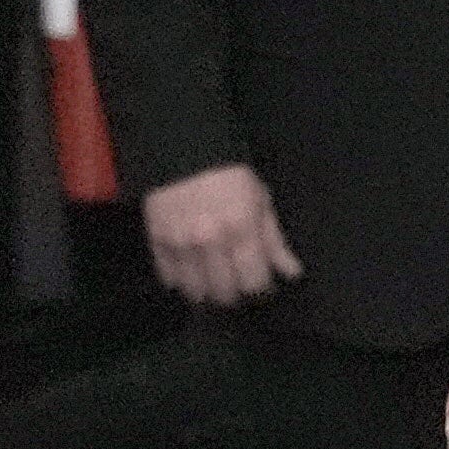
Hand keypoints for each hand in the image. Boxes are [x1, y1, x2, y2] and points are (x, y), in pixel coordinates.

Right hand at [144, 162, 304, 305]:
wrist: (183, 153)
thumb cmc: (231, 176)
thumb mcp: (261, 202)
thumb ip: (274, 241)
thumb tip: (291, 273)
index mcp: (242, 230)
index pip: (253, 281)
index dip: (261, 290)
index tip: (263, 288)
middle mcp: (210, 242)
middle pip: (224, 292)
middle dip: (236, 295)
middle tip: (239, 286)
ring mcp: (180, 244)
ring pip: (195, 291)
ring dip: (208, 294)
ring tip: (216, 284)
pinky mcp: (156, 242)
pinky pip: (168, 278)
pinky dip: (181, 282)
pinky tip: (191, 275)